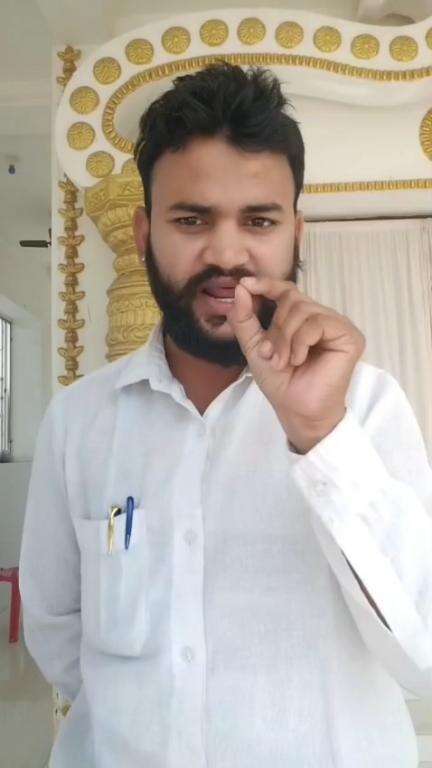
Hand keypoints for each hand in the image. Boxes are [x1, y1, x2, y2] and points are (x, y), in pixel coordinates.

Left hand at [225, 276, 365, 452]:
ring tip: (284, 361)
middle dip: (276, 328)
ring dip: (286, 338)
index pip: (287, 290)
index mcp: (302, 319)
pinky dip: (300, 342)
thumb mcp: (255, 347)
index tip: (245, 284)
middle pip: (292, 299)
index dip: (267, 284)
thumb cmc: (281, 382)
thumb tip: (240, 288)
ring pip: (303, 309)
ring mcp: (338, 325)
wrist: (297, 410)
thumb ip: (244, 319)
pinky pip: (317, 323)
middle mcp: (322, 318)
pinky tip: (299, 359)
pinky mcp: (350, 336)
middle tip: (272, 355)